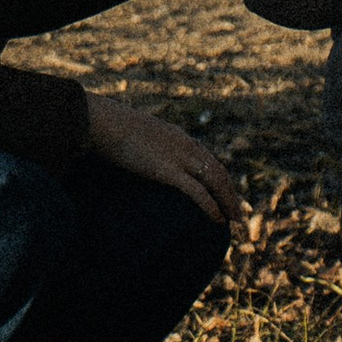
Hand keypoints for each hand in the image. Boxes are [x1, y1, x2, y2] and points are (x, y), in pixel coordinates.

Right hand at [88, 92, 238, 232]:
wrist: (104, 122)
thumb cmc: (110, 127)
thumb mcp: (131, 134)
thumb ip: (139, 145)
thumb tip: (131, 156)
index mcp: (177, 137)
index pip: (207, 158)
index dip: (219, 176)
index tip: (225, 192)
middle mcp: (185, 146)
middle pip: (217, 171)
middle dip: (230, 192)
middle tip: (237, 212)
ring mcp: (178, 157)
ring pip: (214, 181)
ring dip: (228, 201)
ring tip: (235, 219)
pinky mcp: (168, 171)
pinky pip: (197, 192)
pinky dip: (210, 206)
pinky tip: (218, 220)